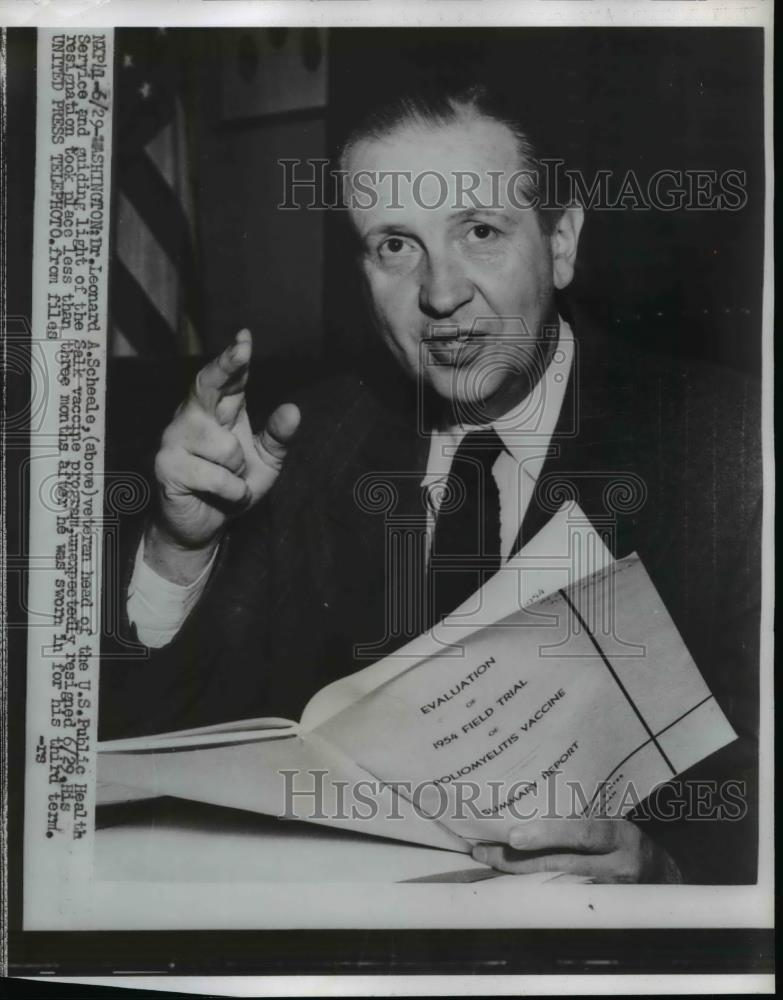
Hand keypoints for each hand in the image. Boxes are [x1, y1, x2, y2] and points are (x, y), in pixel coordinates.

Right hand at [148, 329, 299, 579]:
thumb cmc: (232, 488)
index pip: (227, 379)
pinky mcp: (167, 466)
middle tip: (242, 350)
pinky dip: (231, 492)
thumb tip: (293, 410)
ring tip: (228, 481)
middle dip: (225, 367)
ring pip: (226, 447)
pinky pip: (217, 477)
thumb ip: (277, 437)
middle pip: (207, 385)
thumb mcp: (264, 463)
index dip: (234, 358)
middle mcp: (193, 418)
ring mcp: (175, 440)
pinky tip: (220, 496)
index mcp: (217, 411)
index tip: (245, 338)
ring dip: (238, 472)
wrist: (203, 527)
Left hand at [471, 817, 682, 883]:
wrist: (668, 877)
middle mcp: (618, 867)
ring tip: (489, 863)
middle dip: (518, 860)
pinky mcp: (605, 910)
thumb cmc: (632, 840)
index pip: (581, 834)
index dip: (547, 834)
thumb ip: (584, 820)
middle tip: (484, 851)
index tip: (513, 836)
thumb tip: (534, 808)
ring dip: (520, 876)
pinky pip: (564, 899)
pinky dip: (536, 890)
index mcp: (621, 835)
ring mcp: (612, 893)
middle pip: (561, 864)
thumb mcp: (616, 821)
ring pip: (557, 885)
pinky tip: (512, 883)